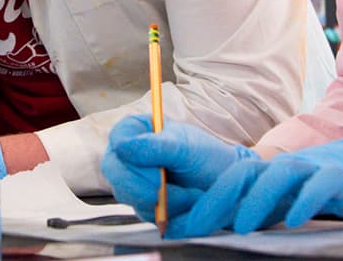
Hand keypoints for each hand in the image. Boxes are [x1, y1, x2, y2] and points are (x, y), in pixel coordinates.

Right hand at [102, 115, 254, 224]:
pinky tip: (185, 203)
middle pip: (114, 171)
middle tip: (164, 189)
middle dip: (141, 184)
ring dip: (160, 199)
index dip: (128, 155)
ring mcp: (134, 182)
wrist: (227, 186)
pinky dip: (166, 212)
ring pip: (127, 194)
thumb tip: (122, 147)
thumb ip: (155, 146)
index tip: (154, 171)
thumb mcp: (186, 147)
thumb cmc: (208, 158)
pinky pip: (143, 212)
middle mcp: (130, 157)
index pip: (117, 139)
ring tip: (189, 193)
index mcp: (138, 131)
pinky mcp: (143, 205)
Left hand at [172, 134, 342, 238]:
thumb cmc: (322, 186)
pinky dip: (306, 200)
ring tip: (242, 225)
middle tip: (198, 226)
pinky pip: (321, 186)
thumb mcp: (283, 198)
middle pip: (245, 173)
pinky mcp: (341, 178)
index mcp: (267, 173)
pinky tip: (294, 219)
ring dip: (258, 200)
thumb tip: (214, 225)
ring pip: (280, 175)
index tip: (180, 226)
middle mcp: (285, 168)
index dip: (204, 202)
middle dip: (218, 199)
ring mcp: (313, 169)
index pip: (228, 181)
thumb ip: (253, 208)